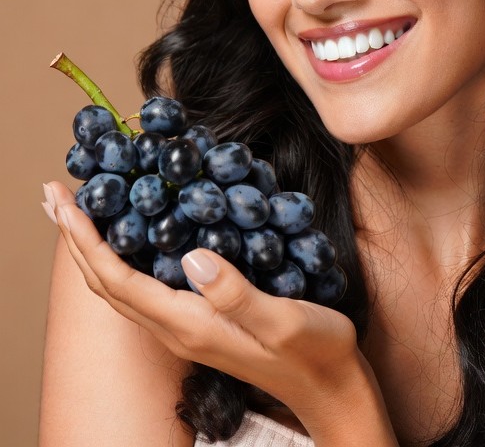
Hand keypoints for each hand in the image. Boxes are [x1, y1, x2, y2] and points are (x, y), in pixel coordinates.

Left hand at [43, 180, 393, 442]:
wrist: (330, 389)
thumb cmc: (313, 353)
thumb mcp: (282, 321)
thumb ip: (236, 293)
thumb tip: (193, 256)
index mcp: (188, 324)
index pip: (118, 279)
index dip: (85, 238)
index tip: (63, 198)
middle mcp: (177, 327)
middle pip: (106, 284)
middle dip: (76, 239)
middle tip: (55, 195)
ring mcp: (188, 327)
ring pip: (122, 286)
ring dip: (94, 248)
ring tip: (82, 213)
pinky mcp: (203, 321)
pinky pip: (147, 286)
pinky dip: (126, 257)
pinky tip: (138, 238)